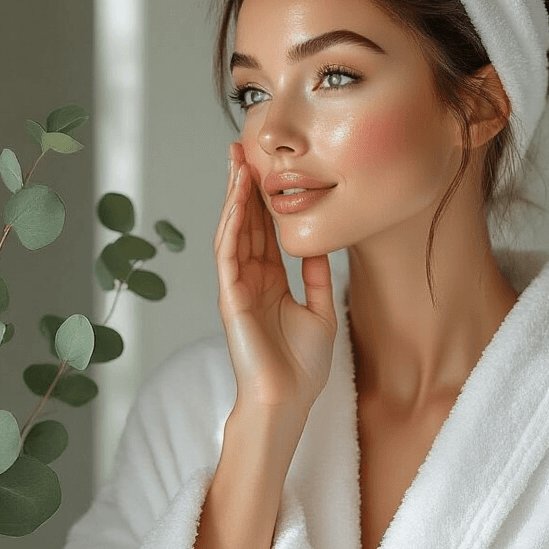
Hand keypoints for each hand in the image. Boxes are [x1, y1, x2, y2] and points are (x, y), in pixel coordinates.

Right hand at [214, 143, 336, 415]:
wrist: (287, 400)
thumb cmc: (301, 367)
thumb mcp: (320, 312)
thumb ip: (316, 278)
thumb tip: (317, 246)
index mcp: (271, 282)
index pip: (264, 230)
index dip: (263, 197)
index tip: (266, 165)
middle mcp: (250, 280)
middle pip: (245, 223)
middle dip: (242, 186)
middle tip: (241, 148)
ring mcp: (237, 288)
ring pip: (233, 232)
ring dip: (233, 197)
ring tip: (236, 163)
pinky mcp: (230, 298)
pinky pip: (228, 254)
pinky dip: (232, 225)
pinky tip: (237, 200)